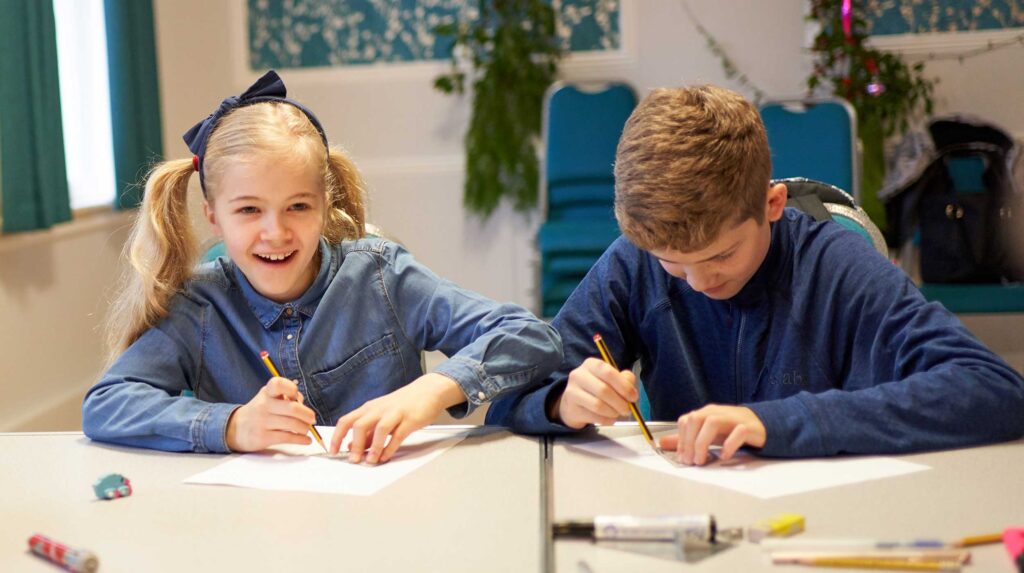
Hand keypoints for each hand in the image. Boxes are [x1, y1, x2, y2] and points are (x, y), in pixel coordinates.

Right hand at [225, 377, 315, 451]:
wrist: (235, 429)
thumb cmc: (260, 411)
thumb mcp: (269, 398)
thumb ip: (286, 397)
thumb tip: (302, 402)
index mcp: (267, 393)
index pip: (278, 384)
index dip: (291, 389)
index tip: (296, 397)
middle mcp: (264, 405)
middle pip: (292, 408)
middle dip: (307, 415)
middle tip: (312, 419)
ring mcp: (262, 421)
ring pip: (292, 424)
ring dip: (305, 428)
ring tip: (306, 430)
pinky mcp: (262, 437)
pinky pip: (287, 438)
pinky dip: (301, 439)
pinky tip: (305, 440)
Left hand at [330, 373, 464, 463]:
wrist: (428, 390)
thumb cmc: (403, 404)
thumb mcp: (381, 415)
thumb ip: (367, 431)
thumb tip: (351, 446)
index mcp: (369, 408)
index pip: (346, 421)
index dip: (337, 436)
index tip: (333, 451)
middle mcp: (379, 409)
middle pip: (359, 425)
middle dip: (354, 444)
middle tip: (353, 460)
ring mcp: (395, 413)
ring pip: (379, 429)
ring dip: (373, 447)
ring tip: (371, 460)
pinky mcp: (410, 420)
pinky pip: (398, 435)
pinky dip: (390, 447)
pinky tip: (386, 456)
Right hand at [550, 357, 638, 428]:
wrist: (573, 403)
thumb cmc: (596, 388)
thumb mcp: (610, 378)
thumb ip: (625, 380)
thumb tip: (631, 392)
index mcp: (591, 364)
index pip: (608, 372)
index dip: (624, 386)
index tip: (633, 397)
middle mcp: (579, 376)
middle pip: (603, 390)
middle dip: (620, 402)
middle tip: (627, 409)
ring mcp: (573, 392)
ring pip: (598, 406)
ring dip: (613, 412)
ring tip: (618, 413)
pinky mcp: (572, 409)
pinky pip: (594, 417)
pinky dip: (607, 420)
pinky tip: (610, 418)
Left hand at [658, 405, 766, 465]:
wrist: (760, 425)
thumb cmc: (730, 429)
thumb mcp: (706, 434)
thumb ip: (685, 438)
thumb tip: (662, 442)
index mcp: (705, 413)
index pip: (686, 420)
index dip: (680, 439)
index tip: (682, 457)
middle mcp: (717, 412)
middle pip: (696, 419)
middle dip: (689, 442)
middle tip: (690, 461)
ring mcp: (733, 418)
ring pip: (712, 422)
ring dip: (703, 442)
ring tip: (702, 460)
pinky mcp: (748, 427)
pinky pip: (738, 432)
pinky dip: (729, 445)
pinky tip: (724, 456)